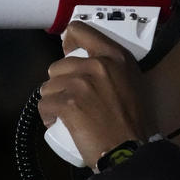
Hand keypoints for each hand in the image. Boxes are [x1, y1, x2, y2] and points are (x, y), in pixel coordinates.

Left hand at [38, 22, 155, 166]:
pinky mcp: (68, 103)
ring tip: (68, 115)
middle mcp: (97, 64)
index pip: (79, 30)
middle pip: (58, 66)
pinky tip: (60, 124)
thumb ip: (111, 68)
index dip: (69, 42)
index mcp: (115, 56)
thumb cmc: (134, 120)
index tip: (68, 53)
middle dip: (60, 84)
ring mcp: (81, 83)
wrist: (130, 150)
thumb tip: (84, 63)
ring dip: (54, 101)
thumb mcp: (131, 82)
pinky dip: (49, 117)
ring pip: (48, 87)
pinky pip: (44, 105)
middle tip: (73, 100)